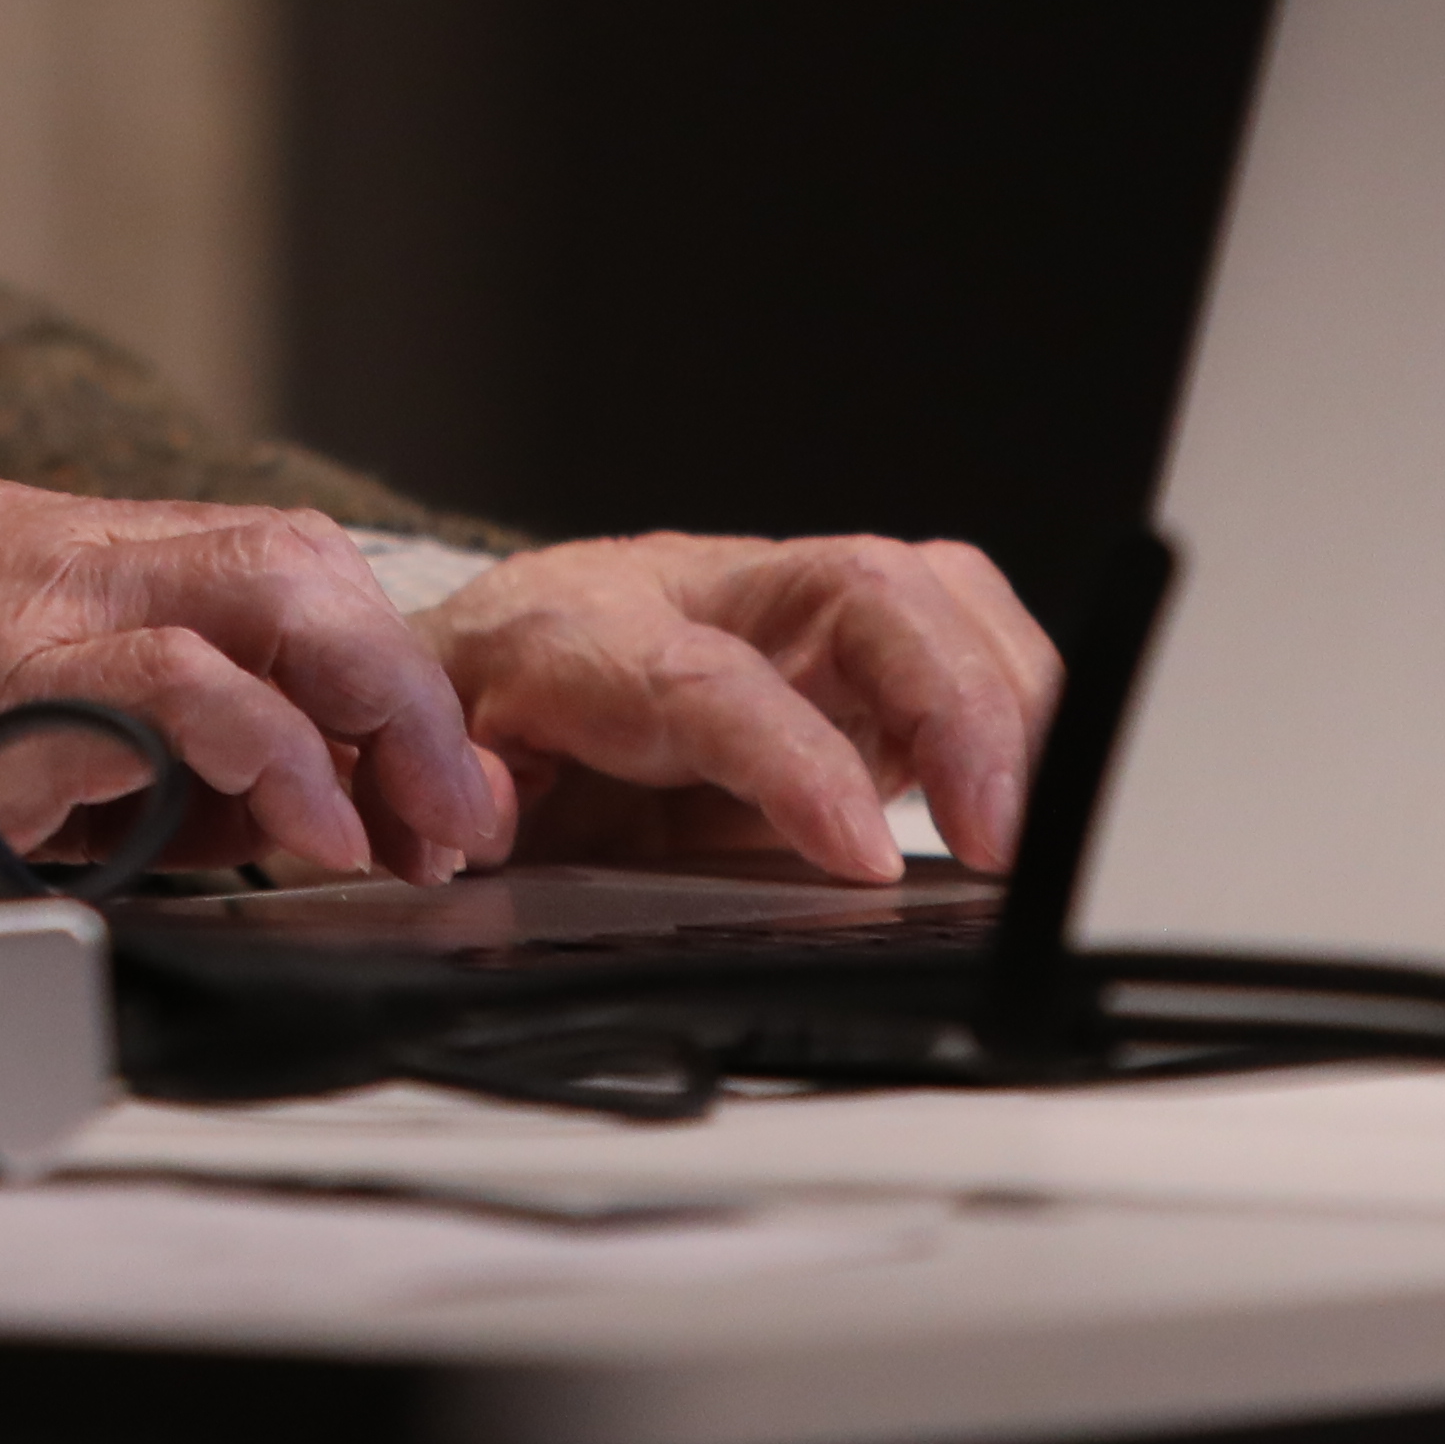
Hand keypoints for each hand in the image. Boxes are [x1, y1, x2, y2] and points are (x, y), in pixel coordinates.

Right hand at [0, 468, 520, 888]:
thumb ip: (97, 743)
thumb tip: (255, 808)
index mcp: (15, 536)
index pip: (242, 555)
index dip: (358, 657)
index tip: (413, 762)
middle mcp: (23, 537)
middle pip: (284, 554)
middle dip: (399, 682)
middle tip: (452, 799)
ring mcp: (8, 593)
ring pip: (263, 589)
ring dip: (369, 718)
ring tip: (408, 825)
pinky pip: (179, 690)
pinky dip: (273, 760)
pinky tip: (306, 836)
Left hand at [418, 532, 1062, 881]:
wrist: (451, 670)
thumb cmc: (441, 729)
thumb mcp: (408, 778)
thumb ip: (445, 801)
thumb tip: (478, 829)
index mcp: (577, 633)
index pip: (708, 678)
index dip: (794, 758)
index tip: (863, 856)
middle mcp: (696, 594)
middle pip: (859, 587)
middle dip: (954, 701)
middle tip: (1001, 837)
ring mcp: (781, 611)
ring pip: (926, 590)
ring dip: (1004, 696)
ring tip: (1034, 823)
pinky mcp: (839, 652)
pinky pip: (954, 630)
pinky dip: (1013, 699)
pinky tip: (1035, 784)